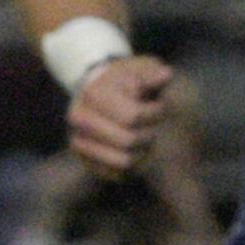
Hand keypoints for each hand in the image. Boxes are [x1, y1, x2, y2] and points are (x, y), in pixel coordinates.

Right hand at [63, 51, 176, 178]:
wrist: (98, 90)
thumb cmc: (127, 79)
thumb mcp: (140, 68)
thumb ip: (152, 73)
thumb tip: (165, 76)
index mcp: (93, 93)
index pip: (133, 116)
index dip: (154, 113)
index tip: (158, 104)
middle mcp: (79, 119)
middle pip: (128, 141)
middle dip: (149, 132)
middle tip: (153, 123)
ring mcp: (79, 141)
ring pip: (124, 162)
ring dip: (143, 151)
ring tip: (145, 136)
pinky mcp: (86, 161)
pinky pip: (118, 175)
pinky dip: (134, 164)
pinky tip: (137, 149)